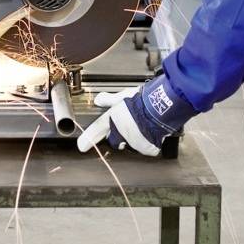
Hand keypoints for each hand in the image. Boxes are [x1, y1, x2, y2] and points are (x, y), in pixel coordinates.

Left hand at [77, 75, 196, 156]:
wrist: (161, 106)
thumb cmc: (144, 99)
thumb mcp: (124, 95)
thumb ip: (110, 99)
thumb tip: (98, 100)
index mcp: (113, 118)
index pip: (97, 129)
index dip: (88, 139)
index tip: (81, 147)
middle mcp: (120, 132)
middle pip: (115, 139)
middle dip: (119, 134)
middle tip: (131, 124)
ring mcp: (133, 142)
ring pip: (130, 144)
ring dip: (134, 138)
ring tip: (143, 125)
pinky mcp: (146, 148)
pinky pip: (146, 149)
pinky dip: (149, 143)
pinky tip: (152, 132)